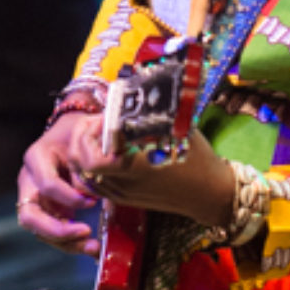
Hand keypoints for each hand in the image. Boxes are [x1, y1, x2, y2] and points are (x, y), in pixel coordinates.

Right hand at [17, 114, 103, 256]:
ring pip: (39, 230)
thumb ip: (91, 155)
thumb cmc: (80, 131)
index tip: (92, 201)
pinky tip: (91, 247)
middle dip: (56, 229)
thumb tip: (101, 183)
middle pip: (29, 215)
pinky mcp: (45, 210)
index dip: (68, 196)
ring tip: (92, 247)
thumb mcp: (85, 132)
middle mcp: (29, 180)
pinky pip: (52, 233)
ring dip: (65, 242)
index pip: (46, 184)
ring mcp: (34, 198)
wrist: (74, 132)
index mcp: (37, 157)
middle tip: (84, 232)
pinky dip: (71, 243)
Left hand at [83, 121, 236, 226]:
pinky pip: (96, 184)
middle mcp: (121, 182)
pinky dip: (93, 167)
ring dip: (86, 153)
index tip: (105, 116)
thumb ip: (148, 114)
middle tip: (98, 123)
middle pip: (80, 163)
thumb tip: (132, 90)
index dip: (89, 131)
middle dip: (83, 139)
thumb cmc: (196, 157)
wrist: (209, 193)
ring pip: (85, 174)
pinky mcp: (125, 200)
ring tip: (101, 135)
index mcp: (132, 165)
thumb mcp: (175, 127)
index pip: (88, 153)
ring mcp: (121, 194)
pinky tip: (107, 152)